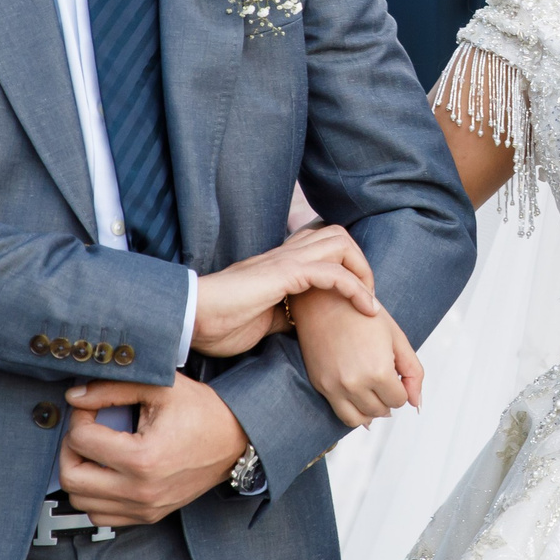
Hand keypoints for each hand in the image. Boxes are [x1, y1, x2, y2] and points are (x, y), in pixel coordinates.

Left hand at [58, 376, 248, 524]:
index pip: (81, 440)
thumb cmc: (202, 412)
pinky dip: (95, 495)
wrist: (236, 441)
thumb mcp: (159, 388)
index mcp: (142, 458)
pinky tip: (106, 471)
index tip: (92, 408)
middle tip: (86, 430)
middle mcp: (141, 490)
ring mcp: (144, 508)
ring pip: (81, 501)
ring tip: (96, 451)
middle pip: (71, 478)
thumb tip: (74, 397)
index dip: (81, 416)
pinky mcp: (148, 516)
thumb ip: (112, 388)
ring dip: (80, 473)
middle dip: (70, 448)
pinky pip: (101, 516)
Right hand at [192, 222, 377, 357]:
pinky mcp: (284, 275)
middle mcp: (284, 255)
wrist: (191, 319)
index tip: (358, 300)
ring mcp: (285, 261)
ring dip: (362, 269)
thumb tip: (300, 326)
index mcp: (278, 265)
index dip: (346, 267)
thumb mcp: (261, 323)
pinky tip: (366, 309)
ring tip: (369, 301)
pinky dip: (356, 288)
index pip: (322, 247)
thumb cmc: (217, 323)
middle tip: (367, 295)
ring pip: (339, 241)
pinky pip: (333, 272)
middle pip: (336, 234)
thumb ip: (283, 317)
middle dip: (360, 261)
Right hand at [291, 288, 423, 427]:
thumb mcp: (396, 337)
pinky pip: (341, 415)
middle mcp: (355, 383)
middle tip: (385, 380)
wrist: (323, 301)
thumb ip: (412, 372)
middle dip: (387, 398)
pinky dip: (354, 413)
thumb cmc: (361, 313)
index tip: (395, 374)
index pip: (399, 400)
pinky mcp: (321, 386)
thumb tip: (416, 402)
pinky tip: (359, 399)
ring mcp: (335, 387)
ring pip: (361, 419)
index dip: (401, 388)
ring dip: (372, 410)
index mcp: (378, 370)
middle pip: (381, 410)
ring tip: (373, 393)